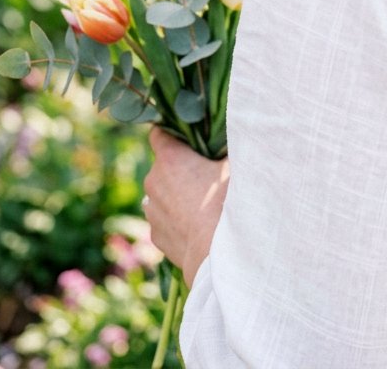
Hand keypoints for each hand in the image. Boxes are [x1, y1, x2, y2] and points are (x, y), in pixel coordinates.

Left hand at [144, 127, 229, 287]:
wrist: (217, 254)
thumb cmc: (227, 202)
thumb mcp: (234, 165)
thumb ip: (225, 149)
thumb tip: (231, 138)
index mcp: (169, 158)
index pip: (159, 132)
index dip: (172, 132)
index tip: (186, 136)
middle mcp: (153, 181)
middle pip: (163, 166)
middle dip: (179, 168)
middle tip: (204, 174)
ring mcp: (151, 211)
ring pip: (161, 194)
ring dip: (176, 194)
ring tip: (202, 204)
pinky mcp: (155, 235)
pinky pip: (164, 219)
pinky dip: (176, 219)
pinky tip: (197, 225)